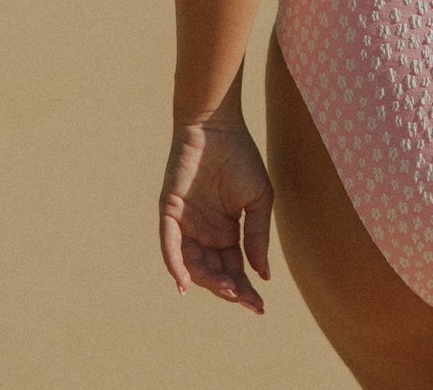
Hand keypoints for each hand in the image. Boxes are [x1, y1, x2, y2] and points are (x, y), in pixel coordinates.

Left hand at [159, 118, 272, 313]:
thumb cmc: (240, 157)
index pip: (235, 269)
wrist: (218, 126)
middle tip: (245, 300)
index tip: (259, 307)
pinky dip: (175, 265)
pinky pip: (170, 245)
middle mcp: (205, 233)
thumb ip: (257, 237)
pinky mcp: (170, 212)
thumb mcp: (258, 200)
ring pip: (193, 264)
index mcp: (226, 232)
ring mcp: (187, 224)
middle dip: (229, 290)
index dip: (245, 289)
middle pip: (215, 272)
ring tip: (228, 289)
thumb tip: (263, 275)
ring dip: (208, 281)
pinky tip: (185, 283)